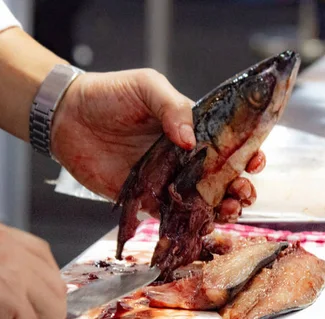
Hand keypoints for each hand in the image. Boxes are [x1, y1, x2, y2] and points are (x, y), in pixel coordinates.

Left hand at [50, 69, 265, 222]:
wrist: (68, 117)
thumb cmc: (108, 94)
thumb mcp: (147, 87)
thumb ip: (172, 107)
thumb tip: (192, 141)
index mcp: (189, 128)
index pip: (226, 143)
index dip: (246, 153)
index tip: (256, 161)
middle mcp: (181, 156)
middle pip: (219, 176)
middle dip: (238, 187)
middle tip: (244, 194)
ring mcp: (165, 179)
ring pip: (200, 199)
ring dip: (219, 208)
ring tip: (229, 211)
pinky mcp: (145, 198)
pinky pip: (170, 215)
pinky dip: (187, 223)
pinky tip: (200, 225)